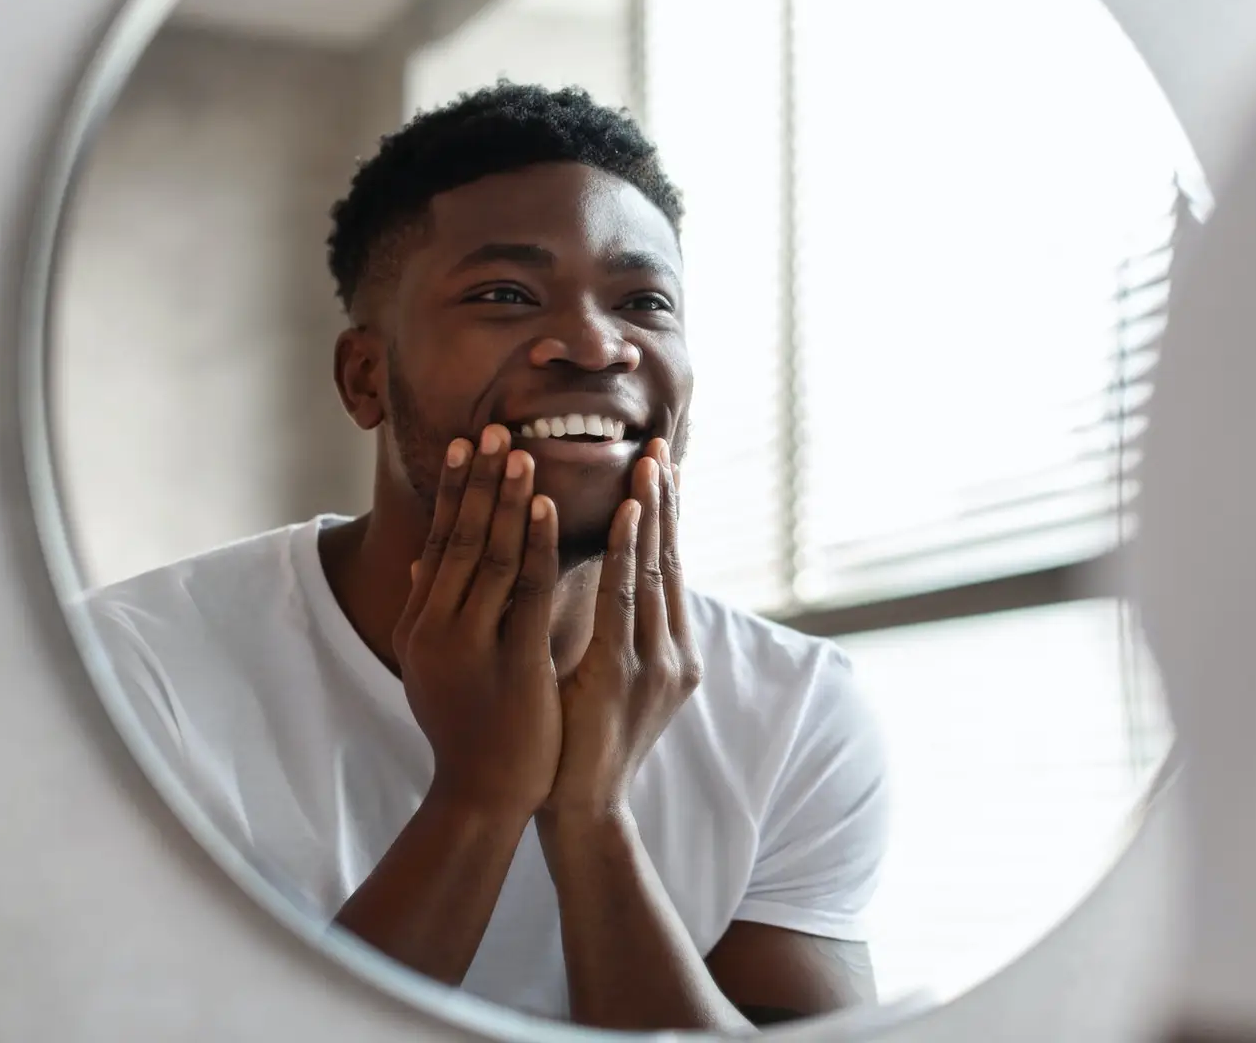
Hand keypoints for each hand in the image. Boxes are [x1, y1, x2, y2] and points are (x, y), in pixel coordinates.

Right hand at [396, 424, 562, 822]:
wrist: (483, 795)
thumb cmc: (470, 726)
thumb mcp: (440, 662)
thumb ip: (435, 608)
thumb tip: (423, 556)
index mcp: (419, 624)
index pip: (439, 542)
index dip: (454, 492)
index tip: (469, 445)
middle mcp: (434, 628)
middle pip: (460, 538)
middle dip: (479, 481)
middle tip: (494, 429)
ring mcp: (468, 645)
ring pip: (491, 555)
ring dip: (507, 499)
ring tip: (522, 452)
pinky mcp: (509, 661)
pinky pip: (526, 590)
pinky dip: (534, 543)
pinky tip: (546, 507)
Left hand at [541, 438, 699, 834]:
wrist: (580, 810)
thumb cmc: (580, 744)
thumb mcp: (602, 678)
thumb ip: (605, 632)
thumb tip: (590, 582)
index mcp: (672, 652)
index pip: (669, 570)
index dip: (666, 518)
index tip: (662, 468)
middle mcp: (674, 652)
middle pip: (671, 560)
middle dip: (666, 501)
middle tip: (660, 445)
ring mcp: (654, 663)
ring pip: (653, 571)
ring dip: (650, 512)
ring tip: (647, 463)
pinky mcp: (624, 673)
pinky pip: (624, 598)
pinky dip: (625, 551)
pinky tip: (625, 515)